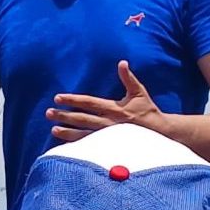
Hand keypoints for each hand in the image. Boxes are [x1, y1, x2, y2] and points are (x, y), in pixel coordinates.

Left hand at [46, 61, 164, 142]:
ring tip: (53, 130)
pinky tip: (66, 145)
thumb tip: (122, 62)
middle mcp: (108, 123)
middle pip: (81, 118)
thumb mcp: (140, 92)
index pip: (88, 102)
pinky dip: (78, 146)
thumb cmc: (149, 112)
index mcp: (113, 108)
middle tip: (48, 113)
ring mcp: (108, 136)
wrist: (161, 134)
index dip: (72, 100)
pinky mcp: (110, 147)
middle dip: (64, 116)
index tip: (58, 97)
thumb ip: (129, 78)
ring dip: (67, 132)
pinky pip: (91, 146)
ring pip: (83, 134)